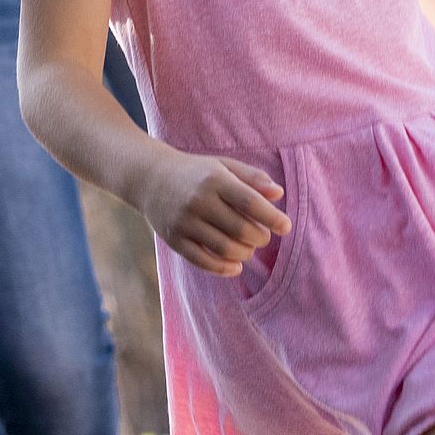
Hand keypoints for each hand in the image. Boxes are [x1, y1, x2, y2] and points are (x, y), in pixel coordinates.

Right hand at [137, 148, 289, 276]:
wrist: (149, 178)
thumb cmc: (196, 172)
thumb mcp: (223, 166)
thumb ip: (252, 178)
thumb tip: (279, 193)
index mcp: (215, 179)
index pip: (250, 201)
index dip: (272, 217)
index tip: (285, 227)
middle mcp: (199, 201)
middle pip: (240, 229)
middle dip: (259, 238)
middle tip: (263, 237)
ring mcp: (185, 222)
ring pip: (224, 248)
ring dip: (245, 253)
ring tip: (248, 248)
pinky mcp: (174, 239)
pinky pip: (203, 261)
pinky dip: (224, 268)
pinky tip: (236, 265)